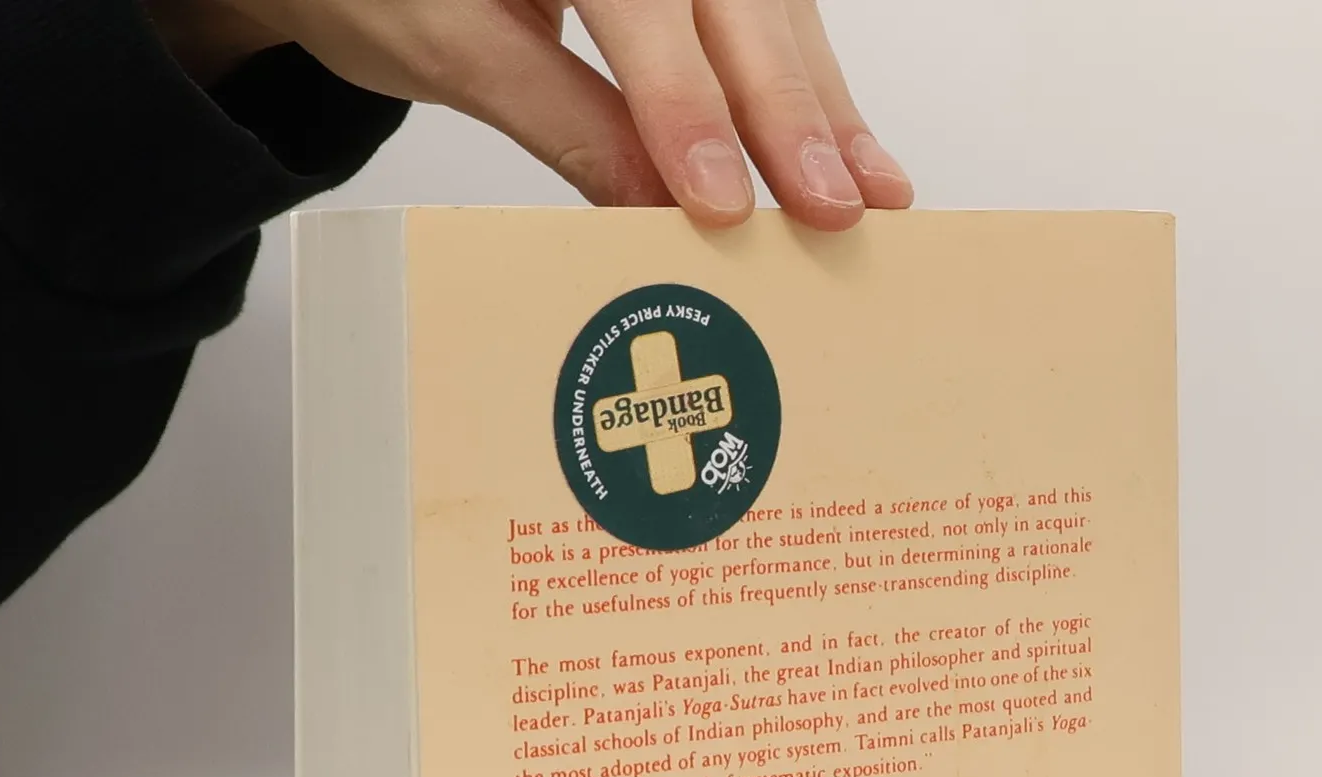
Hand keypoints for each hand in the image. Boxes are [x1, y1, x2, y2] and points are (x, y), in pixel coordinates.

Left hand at [153, 0, 911, 229]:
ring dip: (823, 105)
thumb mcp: (452, 47)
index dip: (684, 104)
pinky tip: (849, 148)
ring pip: (772, 6)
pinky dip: (810, 86)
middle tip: (829, 206)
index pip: (642, 3)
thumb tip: (652, 211)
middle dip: (787, 108)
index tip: (719, 197)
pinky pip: (769, 14)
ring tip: (869, 193)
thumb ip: (560, 119)